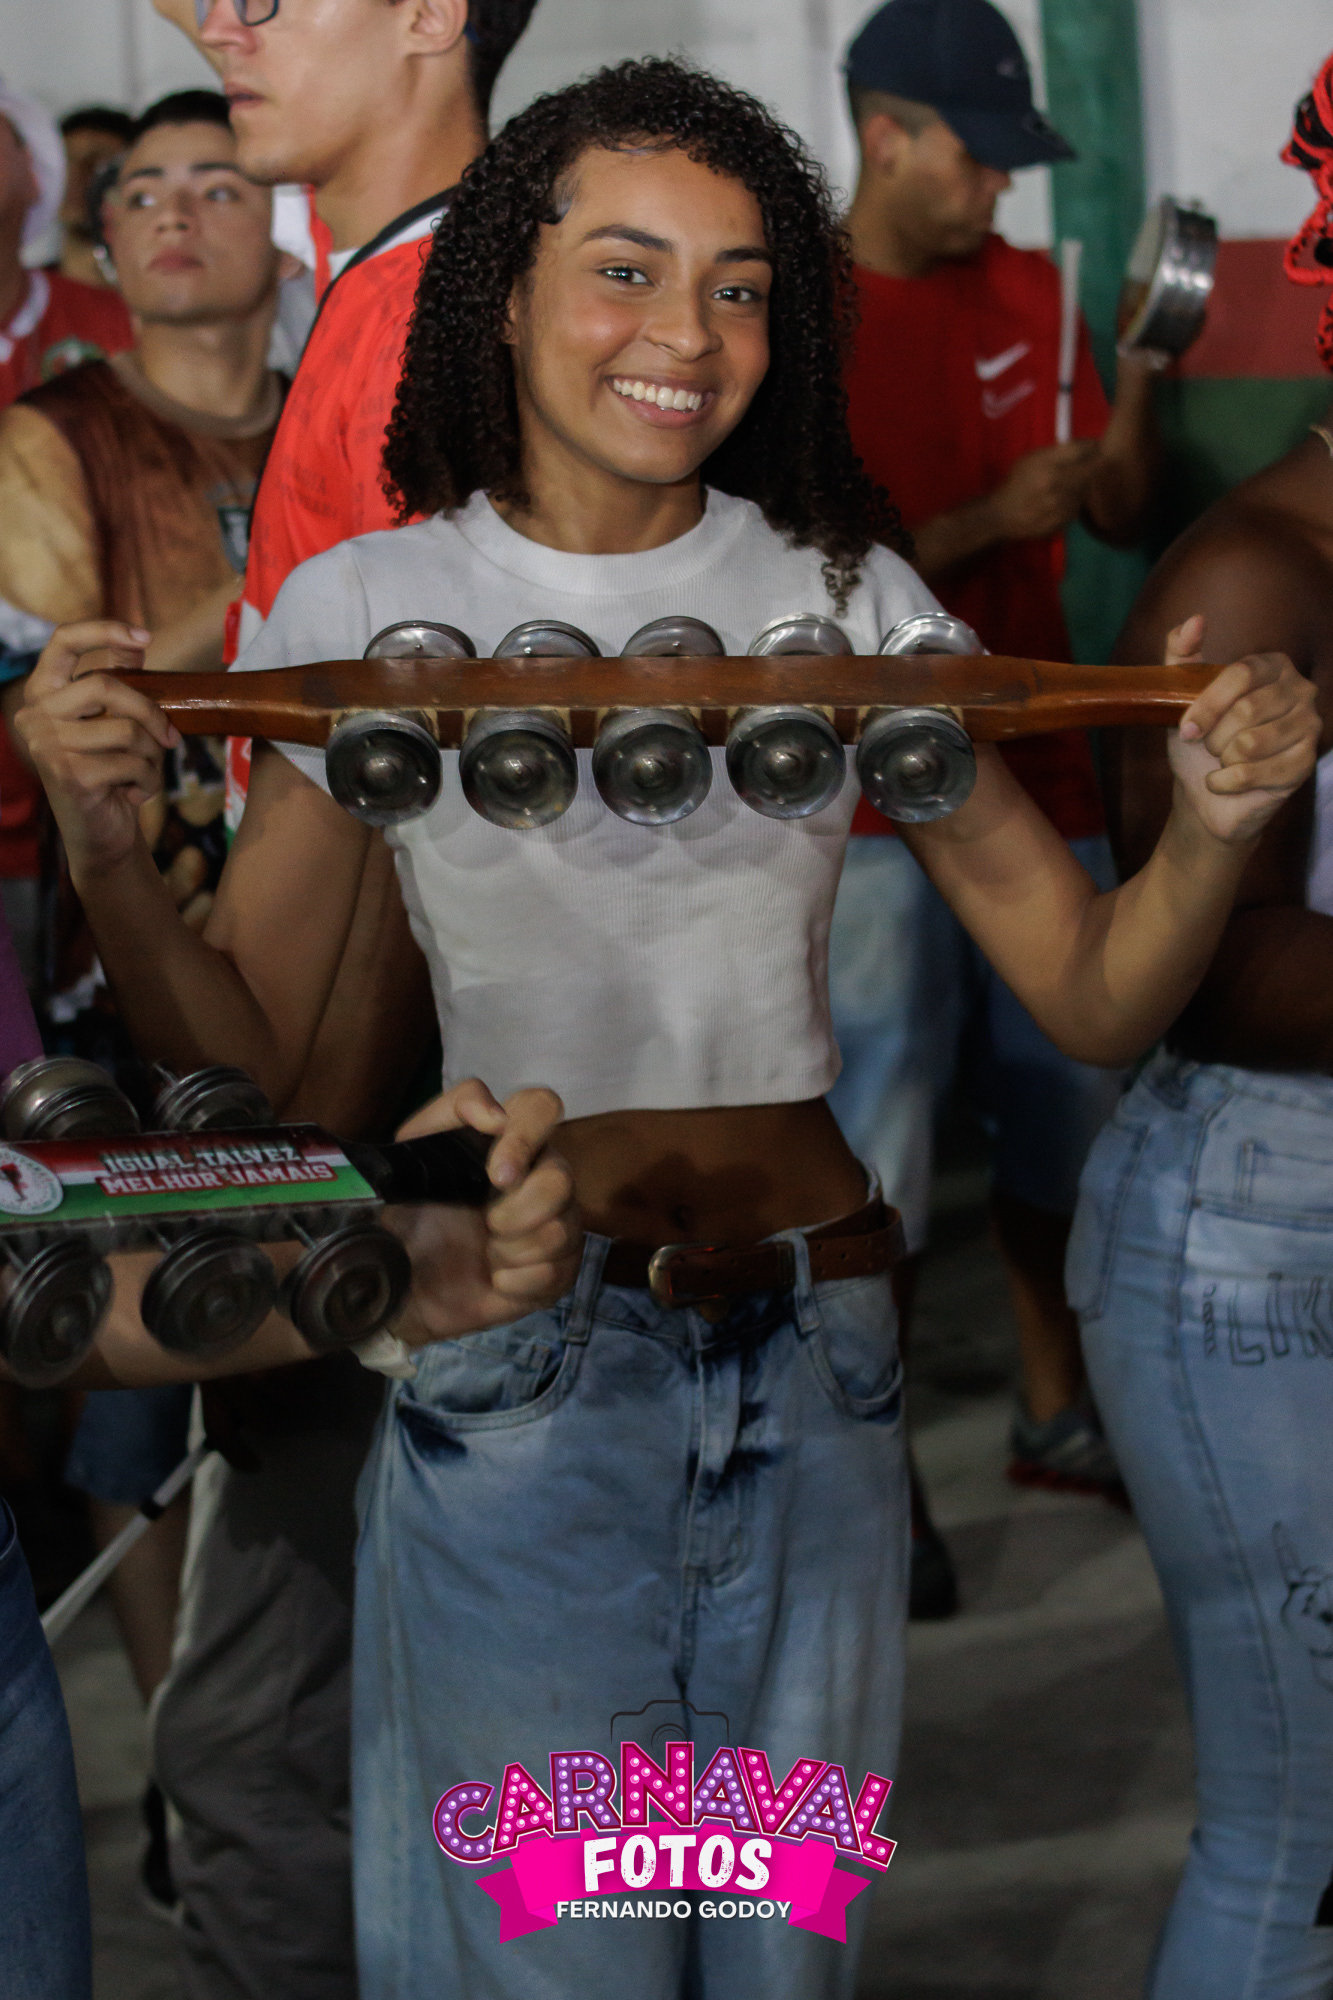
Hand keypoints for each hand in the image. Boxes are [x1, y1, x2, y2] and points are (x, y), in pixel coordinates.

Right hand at [13, 620, 178, 879]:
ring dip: (153, 756)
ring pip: (126, 730)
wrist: (101, 836)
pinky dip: (149, 781)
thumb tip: (137, 640)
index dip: (103, 629)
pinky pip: (132, 764)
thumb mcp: (113, 724)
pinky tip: (136, 795)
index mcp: (43, 693)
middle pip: (105, 684)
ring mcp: (47, 745)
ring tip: (147, 773)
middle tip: (172, 739)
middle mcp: (34, 715)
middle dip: (151, 712)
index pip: (62, 641)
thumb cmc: (110, 774)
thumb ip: (119, 683)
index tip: (145, 635)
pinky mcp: (68, 775)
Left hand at [385, 1078, 581, 1345]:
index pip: (540, 1107)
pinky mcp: (559, 1269)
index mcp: (507, 1142)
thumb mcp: (409, 1158)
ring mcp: (556, 1222)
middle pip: (561, 1178)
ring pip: (561, 1229)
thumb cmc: (408, 1217)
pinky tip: (498, 1280)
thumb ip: (446, 1116)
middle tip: (487, 1225)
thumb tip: (495, 1115)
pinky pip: (558, 1271)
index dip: (525, 1138)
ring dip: (513, 1250)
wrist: (403, 1288)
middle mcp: (540, 1175)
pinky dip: (519, 1281)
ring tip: (487, 1255)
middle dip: (519, 1211)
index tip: (497, 1176)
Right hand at [987, 440, 1099, 541]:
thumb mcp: (1030, 459)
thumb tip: (1086, 446)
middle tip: (1090, 464)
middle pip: (1090, 470)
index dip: (1093, 446)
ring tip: (1068, 486)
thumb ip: (1057, 452)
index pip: (1081, 450)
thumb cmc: (1017, 482)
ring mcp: (1058, 505)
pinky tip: (1060, 501)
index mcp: (1045, 464)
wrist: (1002, 515)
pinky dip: (1073, 503)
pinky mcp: (1060, 521)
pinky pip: (1077, 508)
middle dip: (1093, 466)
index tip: (1095, 447)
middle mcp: (1054, 483)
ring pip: (1086, 490)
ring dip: (1082, 486)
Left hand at [1164, 615, 1320, 843]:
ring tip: (1222, 760)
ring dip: (1222, 759)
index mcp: (1274, 665)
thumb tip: (1194, 620)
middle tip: (1209, 746)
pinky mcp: (1305, 764)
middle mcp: (1301, 690)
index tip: (1186, 728)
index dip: (1208, 704)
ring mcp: (1309, 727)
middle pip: (1247, 709)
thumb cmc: (1198, 740)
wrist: (1206, 792)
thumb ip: (1181, 653)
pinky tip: (1225, 782)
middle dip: (1214, 737)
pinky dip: (1226, 783)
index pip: (1242, 674)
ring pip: (1251, 744)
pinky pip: (1254, 774)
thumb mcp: (1180, 693)